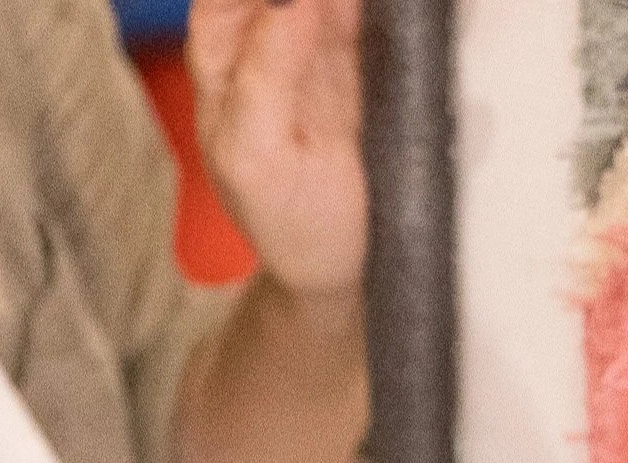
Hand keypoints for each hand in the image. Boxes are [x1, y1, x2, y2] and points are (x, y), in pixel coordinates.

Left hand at [185, 0, 366, 299]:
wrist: (353, 269)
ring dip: (355, 0)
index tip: (299, 2)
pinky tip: (402, 13)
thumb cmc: (291, 224)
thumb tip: (290, 2)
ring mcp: (327, 50)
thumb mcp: (256, 160)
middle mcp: (272, 45)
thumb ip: (263, 78)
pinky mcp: (377, 63)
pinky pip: (381, 15)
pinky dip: (391, 10)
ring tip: (366, 12)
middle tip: (343, 7)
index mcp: (225, 64)